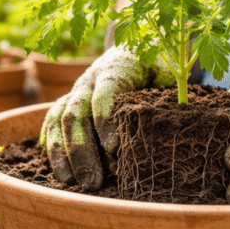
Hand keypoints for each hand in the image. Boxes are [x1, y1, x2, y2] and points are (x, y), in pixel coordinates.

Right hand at [40, 46, 173, 189]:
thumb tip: (177, 125)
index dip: (105, 121)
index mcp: (116, 68)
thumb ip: (169, 96)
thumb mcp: (169, 74)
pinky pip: (52, 122)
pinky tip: (57, 169)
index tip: (114, 149)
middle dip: (81, 150)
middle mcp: (89, 80)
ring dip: (62, 153)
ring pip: (59, 119)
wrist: (135, 45)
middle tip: (92, 182)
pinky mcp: (68, 101)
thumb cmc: (157, 65)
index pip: (104, 94)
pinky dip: (52, 145)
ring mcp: (75, 91)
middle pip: (77, 113)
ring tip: (70, 182)